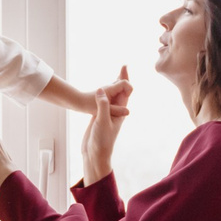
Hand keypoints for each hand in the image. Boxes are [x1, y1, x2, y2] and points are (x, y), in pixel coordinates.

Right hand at [81, 64, 129, 185]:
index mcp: (120, 112)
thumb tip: (101, 90)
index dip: (125, 79)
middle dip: (121, 79)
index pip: (125, 92)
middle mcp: (115, 112)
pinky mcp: (98, 117)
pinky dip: (103, 94)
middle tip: (123, 66)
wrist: (95, 155)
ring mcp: (107, 114)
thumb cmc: (102, 141)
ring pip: (112, 97)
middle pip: (120, 92)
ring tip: (115, 75)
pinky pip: (103, 102)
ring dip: (113, 85)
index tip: (124, 67)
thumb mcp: (102, 122)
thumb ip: (102, 106)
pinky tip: (102, 91)